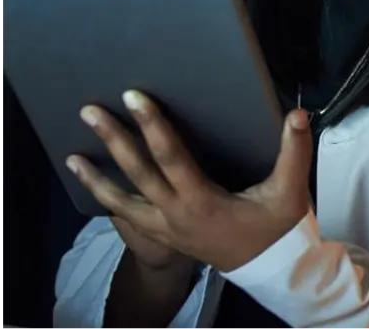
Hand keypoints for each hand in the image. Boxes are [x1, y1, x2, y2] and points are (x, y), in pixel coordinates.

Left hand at [66, 90, 311, 273]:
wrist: (268, 270)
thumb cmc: (275, 228)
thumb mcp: (289, 193)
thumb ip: (294, 152)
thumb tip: (296, 114)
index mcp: (201, 200)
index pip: (170, 156)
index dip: (152, 125)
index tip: (134, 97)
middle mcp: (175, 214)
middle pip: (136, 173)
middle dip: (112, 140)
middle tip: (89, 111)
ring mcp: (165, 228)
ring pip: (121, 203)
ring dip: (96, 180)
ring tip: (72, 158)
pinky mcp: (163, 236)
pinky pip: (128, 218)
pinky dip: (108, 202)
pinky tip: (95, 188)